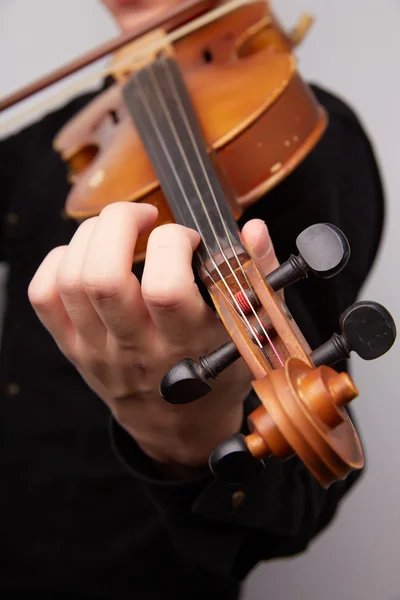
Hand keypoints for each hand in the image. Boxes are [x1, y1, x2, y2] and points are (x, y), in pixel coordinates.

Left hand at [28, 202, 278, 467]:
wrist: (180, 426)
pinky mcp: (74, 347)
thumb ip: (257, 276)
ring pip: (71, 280)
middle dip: (119, 224)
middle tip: (144, 217)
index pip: (165, 289)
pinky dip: (59, 261)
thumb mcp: (251, 330)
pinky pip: (44, 296)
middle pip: (102, 277)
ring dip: (91, 236)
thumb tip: (252, 229)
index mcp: (186, 345)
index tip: (188, 239)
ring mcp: (98, 350)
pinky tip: (88, 255)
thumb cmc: (217, 374)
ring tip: (117, 230)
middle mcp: (136, 349)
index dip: (174, 244)